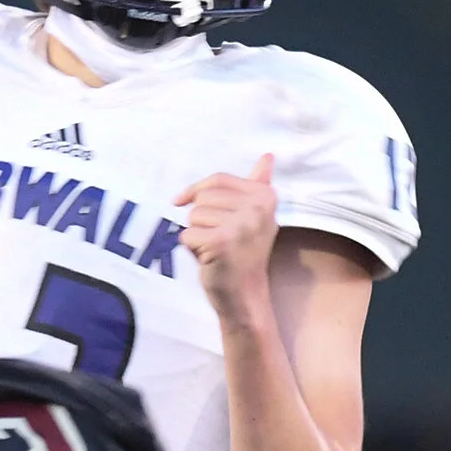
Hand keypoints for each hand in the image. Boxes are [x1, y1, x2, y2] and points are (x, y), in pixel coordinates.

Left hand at [175, 154, 278, 326]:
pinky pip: (186, 235)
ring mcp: (242, 225)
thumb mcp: (255, 215)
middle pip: (203, 197)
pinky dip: (192, 249)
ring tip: (216, 249)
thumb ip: (258, 185)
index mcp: (266, 197)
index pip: (218, 180)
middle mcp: (259, 208)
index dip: (196, 191)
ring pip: (193, 216)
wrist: (246, 295)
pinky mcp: (222, 243)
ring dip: (197, 235)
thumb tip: (268, 156)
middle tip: (220, 239)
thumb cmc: (244, 253)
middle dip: (201, 219)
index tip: (183, 202)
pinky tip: (210, 259)